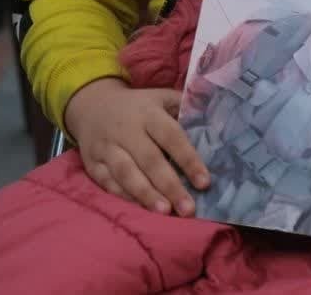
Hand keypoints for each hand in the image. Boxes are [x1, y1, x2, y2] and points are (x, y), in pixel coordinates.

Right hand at [64, 77, 210, 215]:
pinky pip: (108, 183)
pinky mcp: (92, 163)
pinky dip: (125, 197)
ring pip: (126, 173)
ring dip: (145, 195)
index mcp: (148, 113)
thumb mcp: (162, 98)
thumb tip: (218, 121)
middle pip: (149, 160)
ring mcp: (107, 147)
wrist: (92, 104)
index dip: (188, 159)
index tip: (205, 182)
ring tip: (165, 213)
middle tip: (188, 209)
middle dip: (170, 186)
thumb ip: (186, 108)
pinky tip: (142, 210)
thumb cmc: (139, 106)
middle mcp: (126, 129)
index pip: (171, 136)